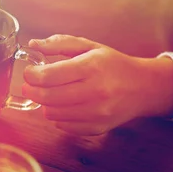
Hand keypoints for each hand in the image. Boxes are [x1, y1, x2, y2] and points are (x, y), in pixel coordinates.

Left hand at [22, 35, 172, 135]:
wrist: (143, 87)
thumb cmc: (113, 64)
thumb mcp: (89, 46)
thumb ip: (59, 43)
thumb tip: (33, 44)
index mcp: (91, 67)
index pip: (49, 76)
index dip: (31, 75)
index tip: (29, 72)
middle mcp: (95, 91)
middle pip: (48, 97)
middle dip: (31, 91)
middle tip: (29, 85)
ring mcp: (97, 113)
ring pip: (53, 114)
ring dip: (45, 104)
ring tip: (50, 94)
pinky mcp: (97, 127)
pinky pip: (64, 126)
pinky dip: (58, 116)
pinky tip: (64, 105)